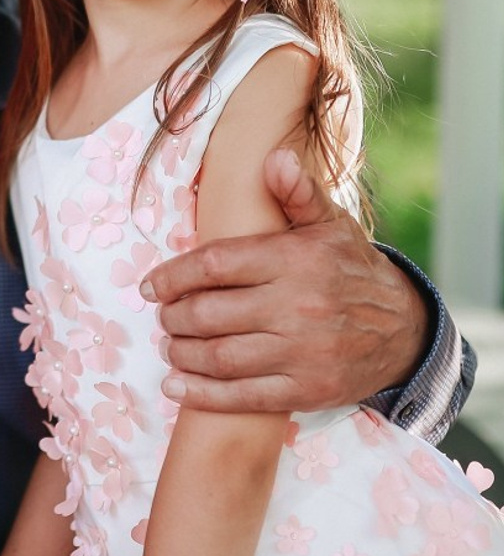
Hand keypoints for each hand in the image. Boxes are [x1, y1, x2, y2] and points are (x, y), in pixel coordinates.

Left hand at [143, 148, 428, 413]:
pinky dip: (203, 395)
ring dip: (182, 353)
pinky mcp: (308, 391)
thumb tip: (274, 157)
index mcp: (294, 261)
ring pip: (221, 357)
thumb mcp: (330, 224)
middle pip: (210, 314)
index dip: (173, 275)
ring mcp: (303, 354)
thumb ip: (297, 192)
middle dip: (174, 316)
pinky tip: (175, 384)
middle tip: (163, 315)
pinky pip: (244, 398)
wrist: (405, 330)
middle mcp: (297, 308)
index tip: (149, 285)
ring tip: (170, 344)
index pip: (215, 265)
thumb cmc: (351, 269)